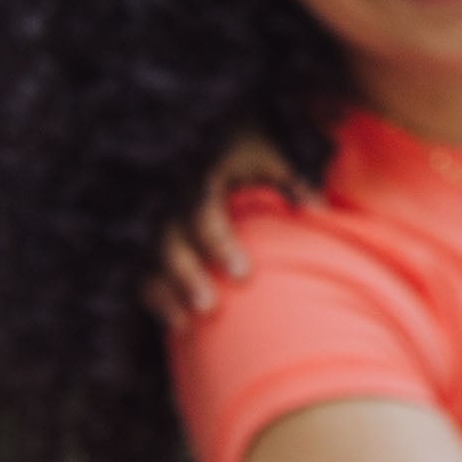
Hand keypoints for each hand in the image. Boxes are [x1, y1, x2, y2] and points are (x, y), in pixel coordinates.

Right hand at [144, 132, 302, 323]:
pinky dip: (156, 297)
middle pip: (168, 242)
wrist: (220, 137)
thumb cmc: (250, 152)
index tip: (243, 274)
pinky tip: (176, 323)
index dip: (218, 245)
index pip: (203, 214)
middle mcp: (172, 201)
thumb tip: (318, 210)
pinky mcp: (152, 241)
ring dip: (165, 293)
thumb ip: (290, 184)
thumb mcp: (271, 158)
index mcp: (201, 180)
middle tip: (209, 307)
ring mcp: (158, 222)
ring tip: (185, 324)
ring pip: (150, 260)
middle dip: (185, 276)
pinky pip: (143, 270)